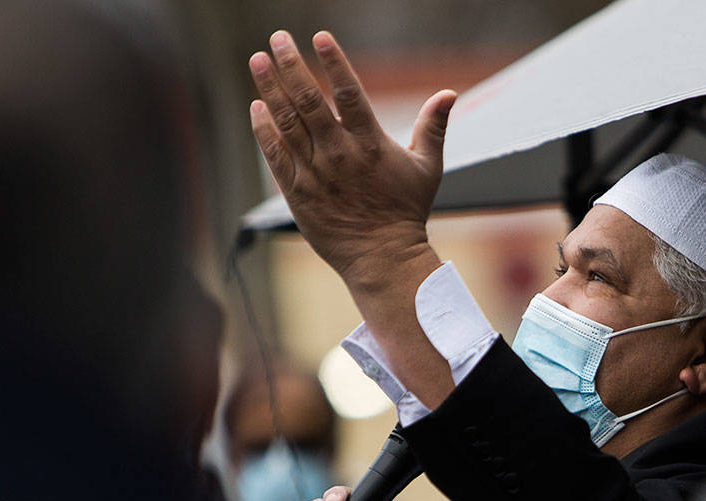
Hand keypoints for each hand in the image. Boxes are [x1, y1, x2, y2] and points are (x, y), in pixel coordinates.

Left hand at [248, 30, 455, 290]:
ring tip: (257, 60)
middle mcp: (340, 154)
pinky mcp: (298, 192)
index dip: (333, 62)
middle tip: (277, 38)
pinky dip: (265, 130)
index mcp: (371, 144)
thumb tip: (449, 94)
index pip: (348, 93)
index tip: (320, 37)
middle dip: (290, 65)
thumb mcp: (427, 167)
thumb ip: (433, 127)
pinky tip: (256, 107)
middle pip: (309, 101)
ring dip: (270, 89)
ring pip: (287, 123)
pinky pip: (276, 155)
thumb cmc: (406, 211)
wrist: (383, 257)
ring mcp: (316, 173)